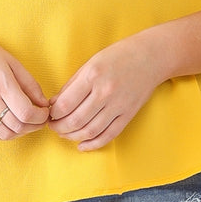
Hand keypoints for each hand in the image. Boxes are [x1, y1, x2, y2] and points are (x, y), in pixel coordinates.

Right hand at [0, 27, 49, 140]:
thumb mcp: (12, 62)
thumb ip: (30, 84)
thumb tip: (43, 104)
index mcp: (1, 83)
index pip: (26, 112)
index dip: (41, 117)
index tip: (45, 111)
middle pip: (18, 126)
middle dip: (35, 125)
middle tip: (40, 118)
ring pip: (5, 134)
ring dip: (21, 132)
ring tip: (27, 122)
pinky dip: (5, 134)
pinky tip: (12, 125)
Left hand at [48, 32, 163, 150]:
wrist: (151, 57)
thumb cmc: (118, 56)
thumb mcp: (91, 63)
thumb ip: (72, 84)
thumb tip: (55, 104)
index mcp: (93, 76)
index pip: (66, 104)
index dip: (53, 113)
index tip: (49, 114)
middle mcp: (105, 92)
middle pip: (75, 120)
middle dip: (59, 127)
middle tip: (52, 126)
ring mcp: (118, 105)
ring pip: (90, 131)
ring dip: (72, 136)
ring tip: (64, 134)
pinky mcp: (128, 114)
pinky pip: (108, 135)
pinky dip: (93, 144)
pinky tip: (82, 145)